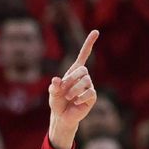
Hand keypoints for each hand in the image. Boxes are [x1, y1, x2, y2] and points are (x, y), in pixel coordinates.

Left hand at [48, 30, 98, 148]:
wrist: (62, 117)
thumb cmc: (57, 103)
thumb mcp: (52, 94)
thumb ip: (53, 87)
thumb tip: (56, 80)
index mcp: (73, 73)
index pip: (83, 56)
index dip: (88, 44)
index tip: (96, 32)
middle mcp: (83, 78)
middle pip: (82, 70)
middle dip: (71, 79)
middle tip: (63, 90)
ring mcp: (89, 87)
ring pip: (86, 81)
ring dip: (74, 90)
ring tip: (68, 97)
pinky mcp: (92, 97)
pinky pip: (89, 93)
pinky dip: (80, 98)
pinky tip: (76, 103)